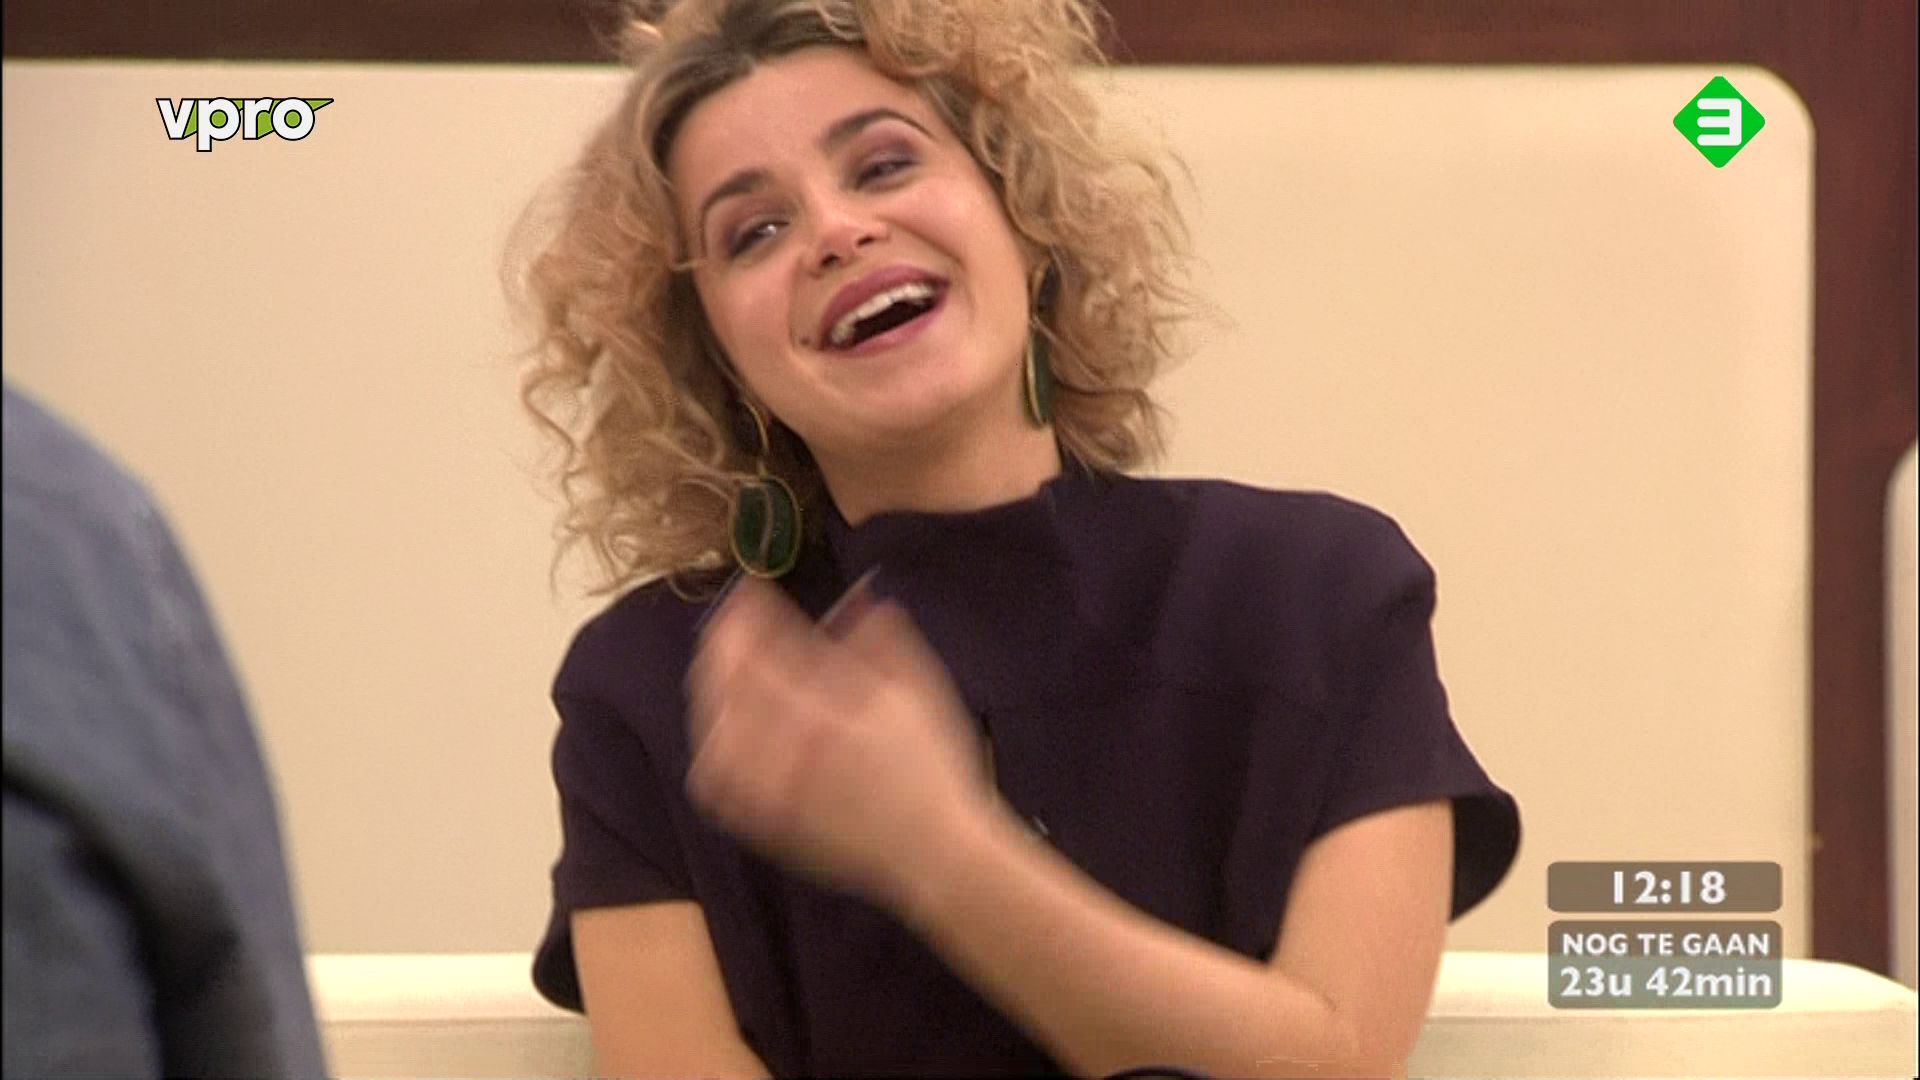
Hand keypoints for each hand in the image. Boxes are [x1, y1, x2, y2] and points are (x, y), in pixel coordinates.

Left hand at [684, 574, 997, 908]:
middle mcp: (784, 752)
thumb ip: (883, 638)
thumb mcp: (919, 691)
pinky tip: (721, 727)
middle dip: (722, 642)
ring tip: (725, 665)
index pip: (762, 649)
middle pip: (724, 686)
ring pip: (711, 730)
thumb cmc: (933, 768)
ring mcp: (767, 791)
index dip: (747, 611)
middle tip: (735, 619)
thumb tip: (859, 592)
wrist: (933, 852)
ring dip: (711, 687)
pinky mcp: (762, 821)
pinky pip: (715, 780)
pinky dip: (710, 743)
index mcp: (822, 714)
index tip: (751, 587)